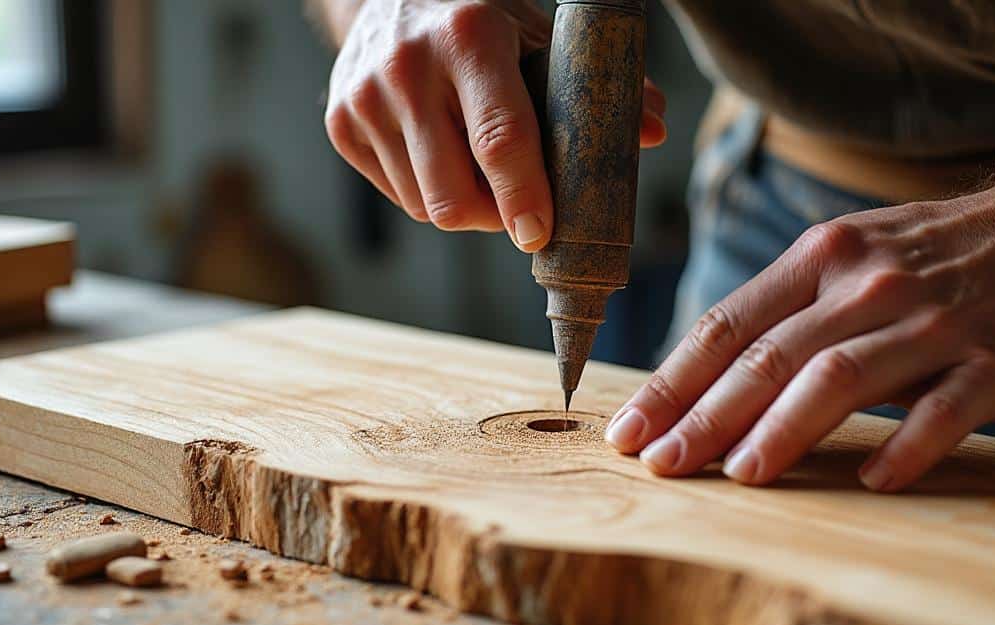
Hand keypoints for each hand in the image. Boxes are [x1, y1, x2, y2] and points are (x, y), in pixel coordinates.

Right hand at [323, 0, 666, 251]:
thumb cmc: (480, 22)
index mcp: (468, 37)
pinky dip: (432, 196)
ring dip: (467, 209)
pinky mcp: (341, 125)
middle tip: (524, 211)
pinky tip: (445, 160)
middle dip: (497, 219)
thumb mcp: (539, 36)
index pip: (500, 139)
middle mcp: (407, 67)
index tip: (541, 234)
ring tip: (483, 175)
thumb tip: (654, 131)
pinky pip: (401, 198)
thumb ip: (597, 87)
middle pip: (455, 196)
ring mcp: (364, 99)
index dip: (526, 198)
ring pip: (427, 207)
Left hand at [604, 180, 994, 490]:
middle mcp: (869, 285)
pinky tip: (872, 481)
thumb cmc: (943, 254)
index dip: (674, 381)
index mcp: (824, 257)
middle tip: (662, 465)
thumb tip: (709, 378)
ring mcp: (932, 321)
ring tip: (741, 476)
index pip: (729, 325)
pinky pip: (944, 409)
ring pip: (841, 378)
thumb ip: (790, 307)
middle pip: (770, 356)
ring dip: (785, 429)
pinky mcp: (994, 359)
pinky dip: (906, 445)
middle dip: (706, 416)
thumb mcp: (856, 254)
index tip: (629, 431)